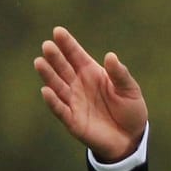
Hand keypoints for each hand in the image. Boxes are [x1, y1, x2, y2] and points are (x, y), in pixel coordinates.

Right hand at [35, 27, 147, 162]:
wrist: (131, 139)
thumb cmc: (130, 111)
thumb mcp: (130, 90)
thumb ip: (120, 74)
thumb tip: (111, 56)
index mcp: (91, 72)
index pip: (76, 55)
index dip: (67, 44)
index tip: (58, 31)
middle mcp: (78, 84)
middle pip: (63, 67)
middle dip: (55, 57)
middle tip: (48, 45)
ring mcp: (74, 101)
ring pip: (57, 85)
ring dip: (48, 75)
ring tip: (40, 62)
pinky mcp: (72, 120)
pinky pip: (60, 109)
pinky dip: (53, 101)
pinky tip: (46, 90)